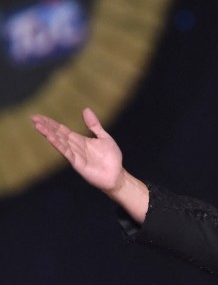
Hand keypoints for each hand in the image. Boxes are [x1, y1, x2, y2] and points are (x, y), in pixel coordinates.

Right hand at [32, 109, 149, 221]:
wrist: (116, 175)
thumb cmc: (111, 158)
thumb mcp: (104, 137)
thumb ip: (94, 124)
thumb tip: (85, 109)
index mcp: (79, 140)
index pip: (62, 130)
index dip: (51, 123)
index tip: (39, 116)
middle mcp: (75, 147)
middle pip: (57, 134)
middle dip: (46, 126)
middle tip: (33, 118)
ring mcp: (75, 155)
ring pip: (59, 142)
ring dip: (49, 134)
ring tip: (38, 126)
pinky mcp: (77, 163)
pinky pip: (66, 153)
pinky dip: (59, 145)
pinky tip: (51, 138)